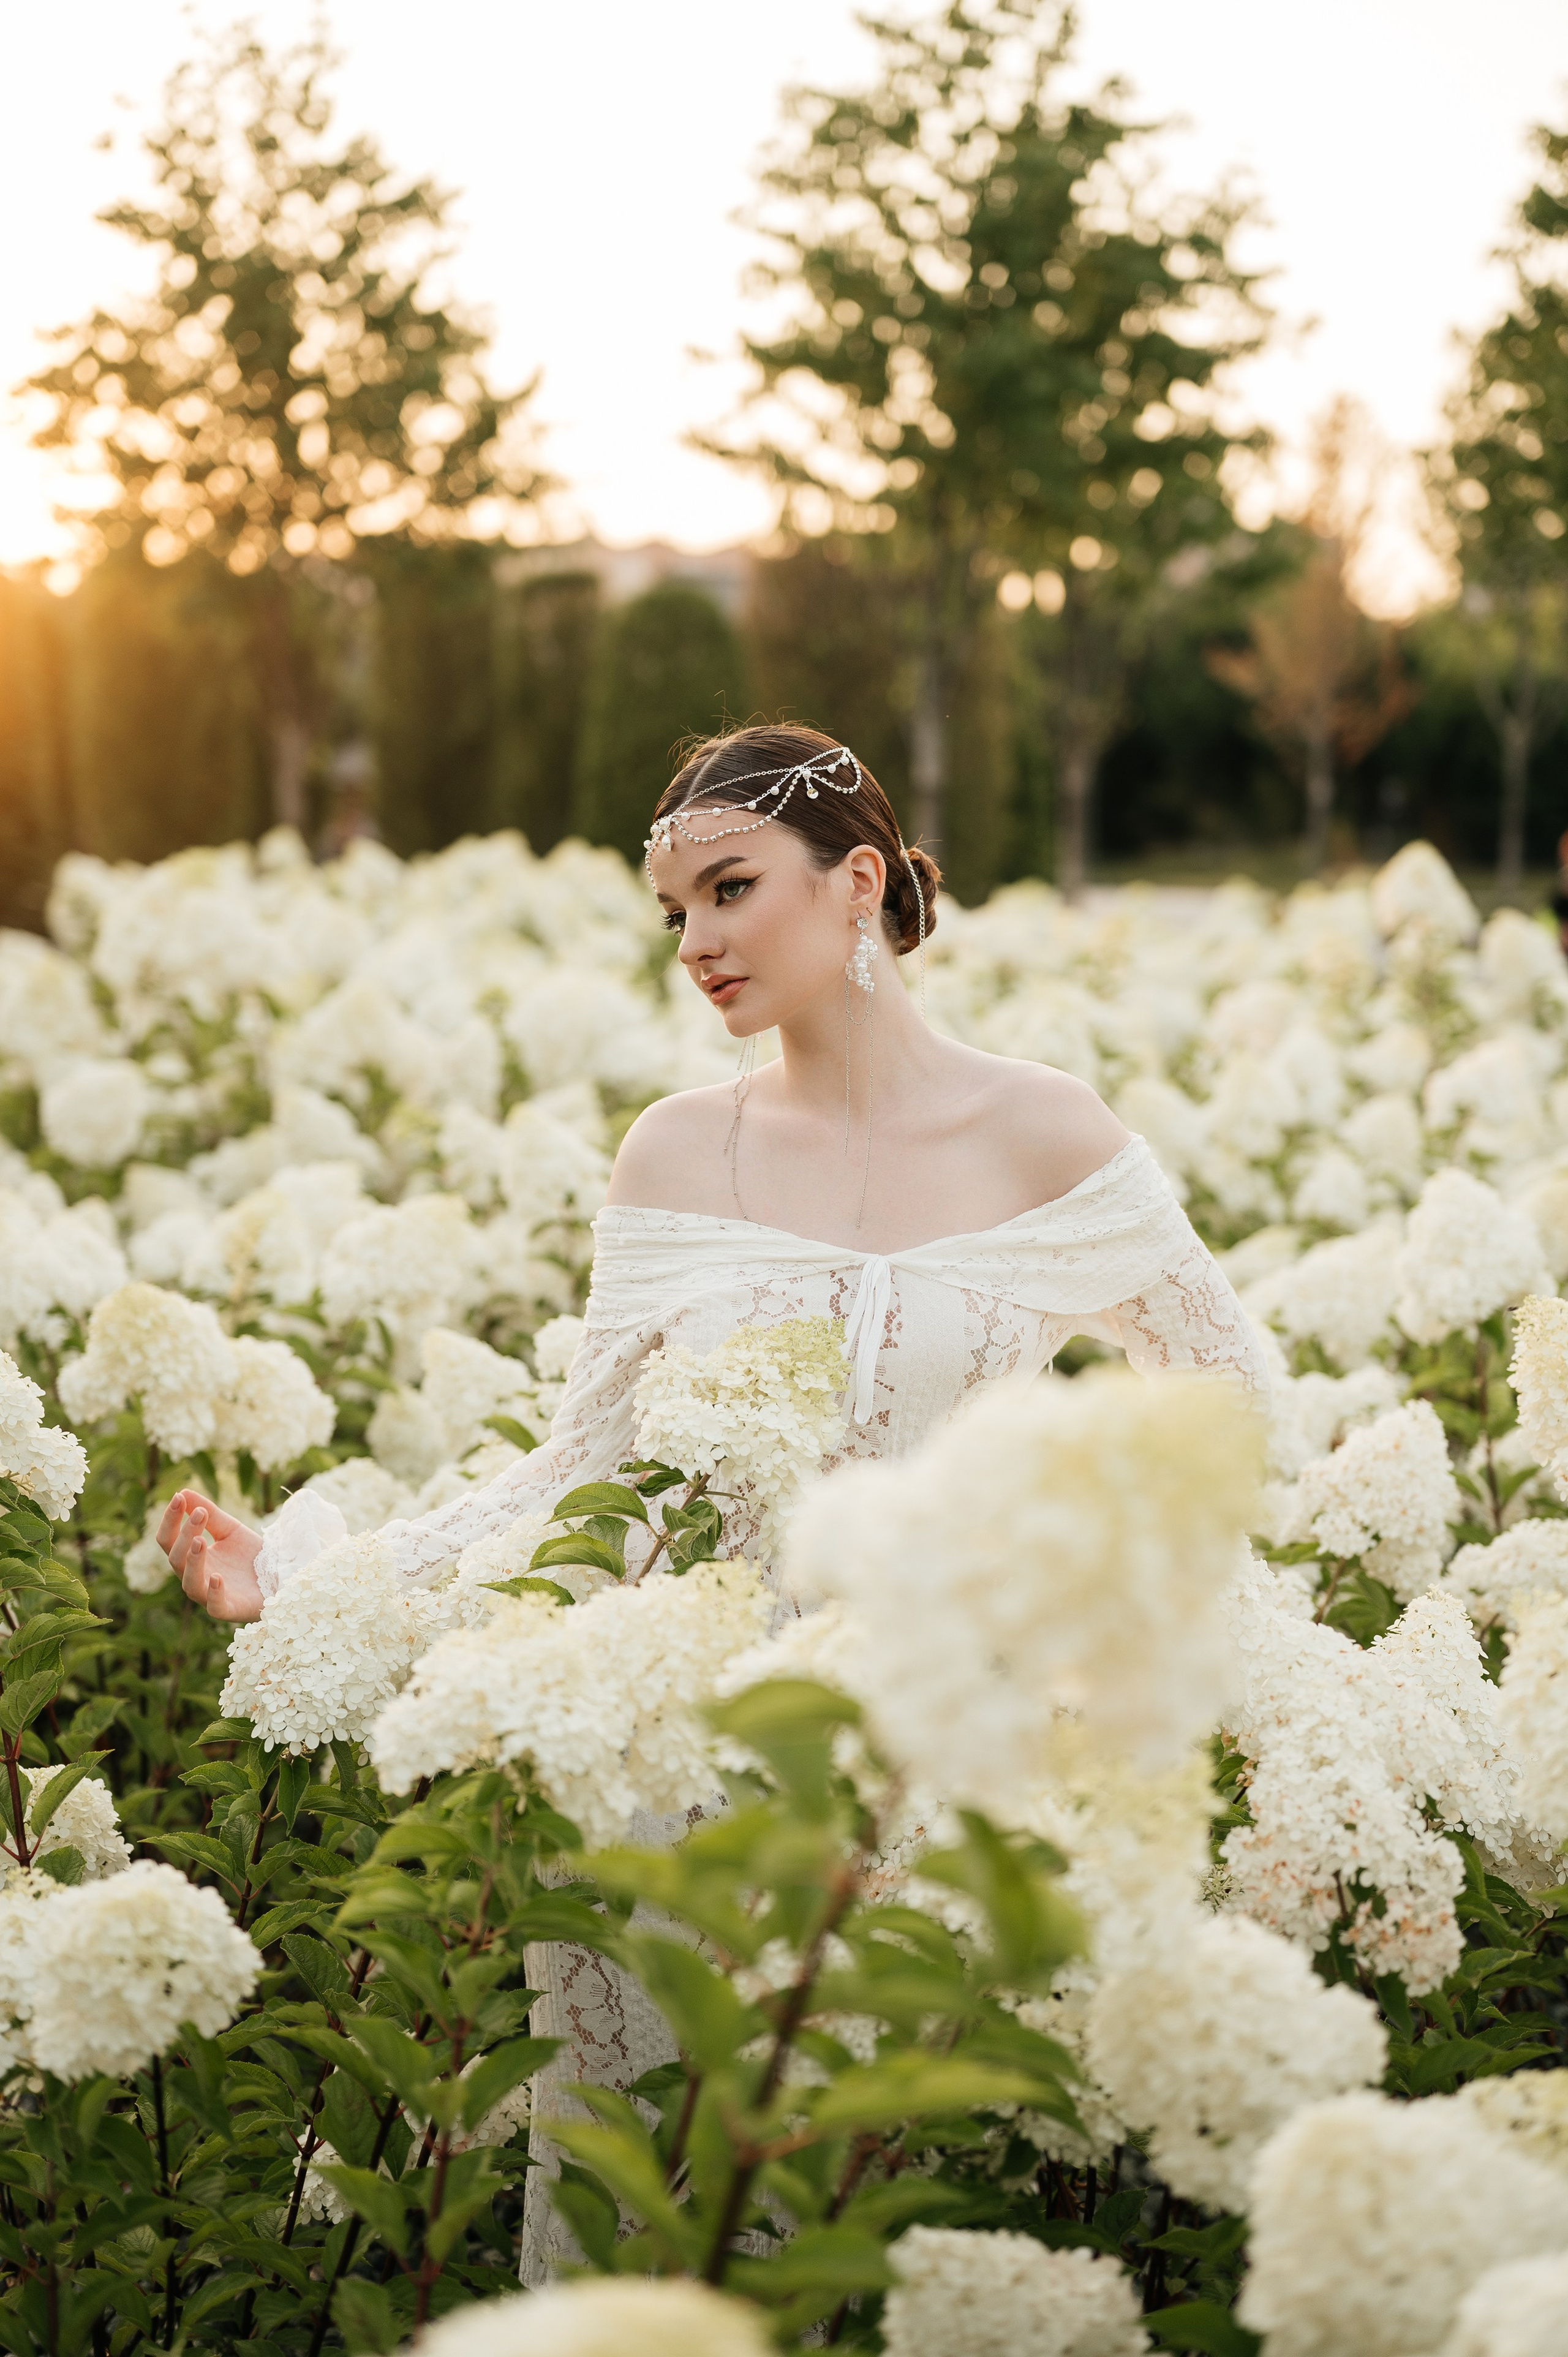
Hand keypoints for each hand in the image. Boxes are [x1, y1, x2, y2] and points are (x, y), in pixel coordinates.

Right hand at [156, 1490, 264, 1622]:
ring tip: (200, 1540)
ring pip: (190, 1583)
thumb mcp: (230, 1529)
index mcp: (192, 1557)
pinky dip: (213, 1592)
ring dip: (193, 1561)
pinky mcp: (229, 1609)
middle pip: (176, 1558)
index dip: (170, 1519)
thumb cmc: (250, 1555)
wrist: (281, 1576)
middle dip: (184, 1535)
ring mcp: (210, 1595)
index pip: (169, 1539)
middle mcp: (196, 1577)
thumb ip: (209, 1514)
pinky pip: (215, 1606)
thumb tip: (184, 1491)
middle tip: (200, 1514)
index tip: (179, 1497)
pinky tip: (217, 1577)